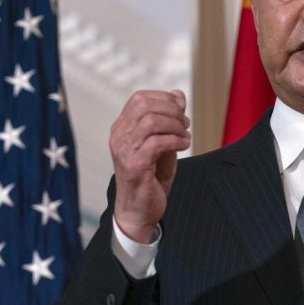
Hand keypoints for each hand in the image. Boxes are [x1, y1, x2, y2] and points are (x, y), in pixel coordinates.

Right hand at [109, 89, 190, 242]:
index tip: (180, 111)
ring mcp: (124, 151)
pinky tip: (183, 146)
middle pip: (144, 105)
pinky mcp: (134, 166)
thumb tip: (178, 94)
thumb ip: (168, 119)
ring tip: (184, 136)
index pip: (139, 98)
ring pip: (150, 122)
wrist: (140, 210)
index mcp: (122, 128)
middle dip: (172, 111)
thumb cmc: (151, 176)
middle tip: (185, 124)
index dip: (164, 99)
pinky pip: (157, 143)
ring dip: (175, 125)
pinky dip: (176, 140)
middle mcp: (118, 137)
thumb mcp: (162, 142)